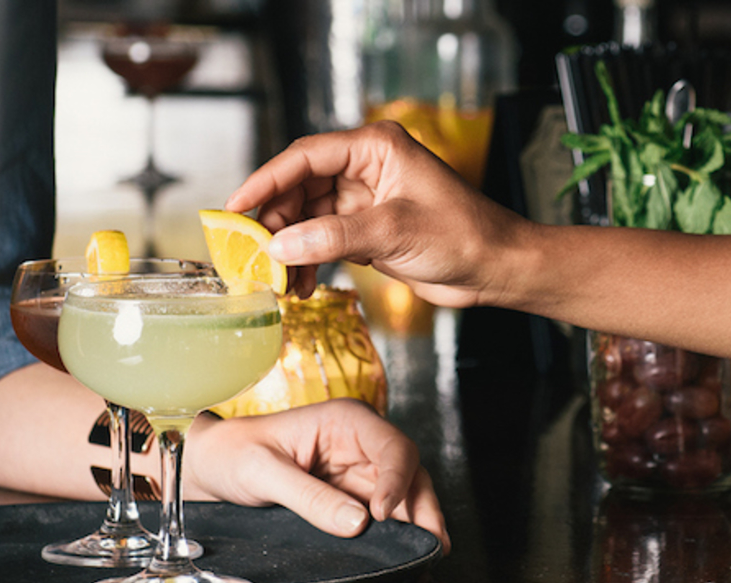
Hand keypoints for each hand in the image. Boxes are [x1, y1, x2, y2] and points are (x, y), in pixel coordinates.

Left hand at [184, 398, 449, 553]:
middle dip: (425, 511)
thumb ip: (309, 496)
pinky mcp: (354, 501)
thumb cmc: (231, 454)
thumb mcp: (262, 471)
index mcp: (346, 421)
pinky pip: (387, 519)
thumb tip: (360, 522)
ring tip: (428, 562)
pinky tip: (413, 564)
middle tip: (431, 547)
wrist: (209, 470)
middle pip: (410, 475)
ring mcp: (361, 474)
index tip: (385, 514)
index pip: (393, 447)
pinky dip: (402, 540)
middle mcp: (363, 445)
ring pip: (406, 500)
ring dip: (420, 529)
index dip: (398, 480)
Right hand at [225, 122, 532, 304]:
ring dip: (290, 250)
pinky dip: (308, 262)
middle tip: (252, 257)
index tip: (234, 208)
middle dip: (276, 224)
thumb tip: (279, 247)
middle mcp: (366, 168)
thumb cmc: (463, 235)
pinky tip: (300, 286)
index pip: (306, 157)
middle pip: (300, 188)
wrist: (496, 268)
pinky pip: (323, 241)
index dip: (266, 181)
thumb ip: (333, 237)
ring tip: (278, 282)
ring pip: (308, 219)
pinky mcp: (368, 231)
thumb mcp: (393, 232)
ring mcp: (366, 200)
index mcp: (375, 148)